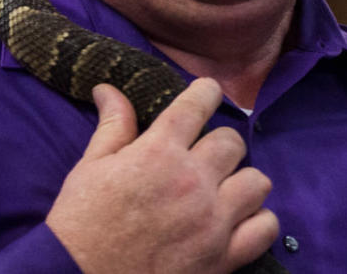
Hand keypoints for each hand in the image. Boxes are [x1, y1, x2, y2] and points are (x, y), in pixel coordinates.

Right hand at [46, 78, 278, 273]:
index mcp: (158, 152)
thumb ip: (112, 125)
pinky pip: (266, 228)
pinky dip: (257, 220)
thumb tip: (109, 88)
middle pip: (232, 142)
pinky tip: (238, 220)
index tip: (207, 91)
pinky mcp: (223, 257)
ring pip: (257, 181)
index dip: (206, 91)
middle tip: (204, 153)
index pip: (197, 105)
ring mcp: (212, 221)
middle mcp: (192, 181)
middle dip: (219, 141)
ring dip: (242, 179)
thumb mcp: (91, 166)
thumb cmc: (81, 221)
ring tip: (225, 187)